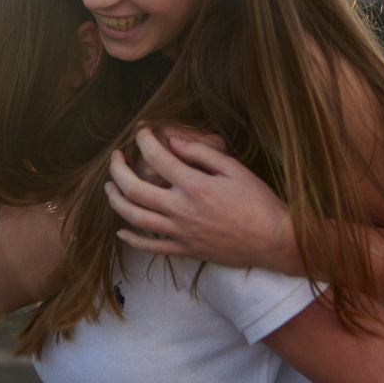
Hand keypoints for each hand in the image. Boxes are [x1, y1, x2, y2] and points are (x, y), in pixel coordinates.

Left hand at [104, 126, 298, 272]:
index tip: (142, 131)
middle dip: (118, 169)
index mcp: (195, 186)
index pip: (157, 158)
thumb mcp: (235, 170)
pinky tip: (121, 230)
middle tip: (115, 156)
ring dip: (115, 201)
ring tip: (108, 187)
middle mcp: (181, 210)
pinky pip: (150, 247)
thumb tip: (173, 141)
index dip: (145, 140)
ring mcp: (180, 233)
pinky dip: (131, 239)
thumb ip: (201, 155)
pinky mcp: (185, 250)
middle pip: (134, 189)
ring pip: (134, 218)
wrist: (275, 241)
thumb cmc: (259, 203)